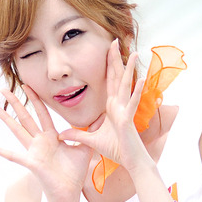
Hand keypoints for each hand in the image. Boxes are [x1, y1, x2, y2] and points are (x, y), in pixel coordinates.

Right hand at [0, 85, 91, 201]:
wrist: (70, 194)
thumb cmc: (75, 174)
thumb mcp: (85, 148)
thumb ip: (89, 133)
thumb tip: (101, 118)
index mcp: (51, 137)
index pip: (42, 113)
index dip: (36, 99)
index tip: (27, 86)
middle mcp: (39, 142)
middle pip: (26, 117)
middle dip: (16, 103)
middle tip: (4, 90)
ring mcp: (33, 152)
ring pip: (17, 130)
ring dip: (5, 119)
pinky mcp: (31, 163)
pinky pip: (13, 156)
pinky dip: (0, 151)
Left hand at [59, 40, 152, 173]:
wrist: (131, 162)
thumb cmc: (116, 150)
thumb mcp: (91, 140)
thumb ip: (77, 135)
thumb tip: (61, 135)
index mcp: (112, 106)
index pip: (109, 82)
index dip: (108, 65)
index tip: (107, 49)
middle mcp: (119, 105)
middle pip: (117, 78)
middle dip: (116, 59)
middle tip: (116, 40)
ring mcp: (125, 111)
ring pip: (126, 86)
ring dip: (130, 70)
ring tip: (134, 53)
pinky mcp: (128, 120)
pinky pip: (132, 104)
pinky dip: (136, 92)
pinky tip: (140, 79)